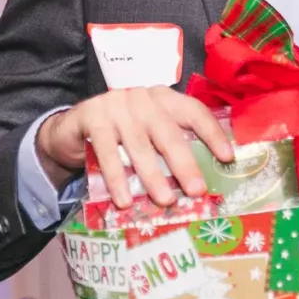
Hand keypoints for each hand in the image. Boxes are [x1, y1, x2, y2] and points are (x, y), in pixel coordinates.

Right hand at [36, 86, 233, 206]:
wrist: (71, 129)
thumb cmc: (120, 136)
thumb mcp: (147, 134)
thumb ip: (168, 146)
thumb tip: (200, 183)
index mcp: (164, 99)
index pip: (194, 112)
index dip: (212, 133)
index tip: (227, 157)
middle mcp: (143, 98)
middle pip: (168, 132)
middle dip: (184, 164)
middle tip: (196, 190)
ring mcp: (117, 105)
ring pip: (139, 145)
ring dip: (152, 176)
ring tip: (165, 200)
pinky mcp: (92, 117)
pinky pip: (107, 151)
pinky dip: (116, 178)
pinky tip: (124, 200)